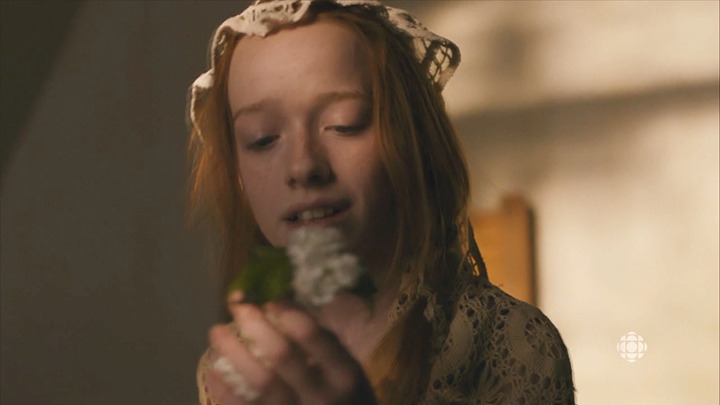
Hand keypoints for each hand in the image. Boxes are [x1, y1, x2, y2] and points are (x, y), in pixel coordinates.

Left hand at [205, 294, 376, 403]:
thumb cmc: (340, 393)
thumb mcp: (342, 366)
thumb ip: (317, 337)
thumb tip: (277, 302)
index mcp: (343, 372)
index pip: (313, 336)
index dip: (288, 313)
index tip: (269, 300)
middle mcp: (321, 396)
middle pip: (282, 355)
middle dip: (256, 326)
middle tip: (237, 308)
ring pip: (260, 382)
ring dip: (234, 353)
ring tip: (217, 332)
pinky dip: (225, 391)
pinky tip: (212, 372)